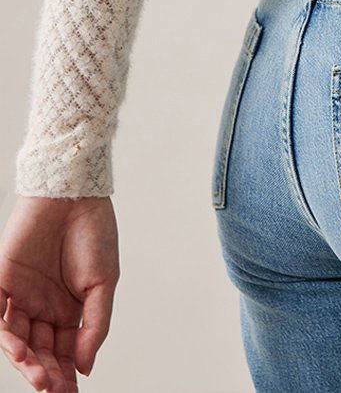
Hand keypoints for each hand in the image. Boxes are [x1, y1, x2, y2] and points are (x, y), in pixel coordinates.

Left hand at [0, 195, 117, 390]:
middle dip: (46, 373)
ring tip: (38, 378)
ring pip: (17, 339)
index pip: (64, 350)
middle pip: (39, 350)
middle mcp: (42, 306)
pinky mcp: (2, 280)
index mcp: (68, 308)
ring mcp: (21, 295)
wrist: (75, 193)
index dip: (66, 374)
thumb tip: (85, 367)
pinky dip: (6, 335)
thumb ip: (95, 325)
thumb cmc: (94, 231)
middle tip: (53, 391)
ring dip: (26, 361)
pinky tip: (19, 352)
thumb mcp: (104, 283)